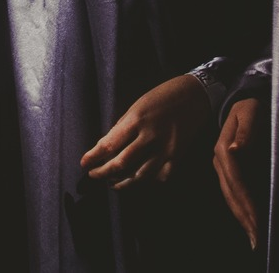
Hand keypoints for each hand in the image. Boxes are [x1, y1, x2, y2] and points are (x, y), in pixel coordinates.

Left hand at [81, 73, 212, 188]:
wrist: (194, 96)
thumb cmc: (161, 97)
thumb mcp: (137, 106)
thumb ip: (123, 127)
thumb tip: (106, 147)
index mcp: (137, 119)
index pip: (110, 144)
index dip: (94, 157)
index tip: (84, 164)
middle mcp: (151, 136)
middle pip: (122, 163)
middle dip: (103, 173)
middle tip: (93, 175)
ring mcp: (166, 149)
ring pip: (140, 176)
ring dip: (122, 182)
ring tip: (111, 183)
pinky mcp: (178, 157)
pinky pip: (160, 177)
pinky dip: (147, 182)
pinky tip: (137, 181)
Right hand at [213, 97, 262, 248]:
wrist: (242, 98)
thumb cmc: (251, 105)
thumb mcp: (250, 111)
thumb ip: (246, 131)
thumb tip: (236, 151)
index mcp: (224, 149)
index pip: (237, 183)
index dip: (246, 204)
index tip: (257, 223)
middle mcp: (220, 160)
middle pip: (232, 194)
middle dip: (244, 218)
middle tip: (257, 240)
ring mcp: (222, 165)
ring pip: (230, 196)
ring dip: (241, 216)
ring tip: (253, 235)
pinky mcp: (228, 167)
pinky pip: (233, 191)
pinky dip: (240, 207)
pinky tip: (248, 219)